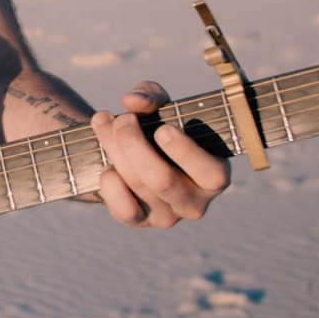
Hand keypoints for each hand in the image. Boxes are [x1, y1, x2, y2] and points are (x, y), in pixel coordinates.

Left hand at [91, 81, 229, 227]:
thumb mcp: (160, 104)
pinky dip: (111, 186)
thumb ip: (151, 95)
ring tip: (104, 123)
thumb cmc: (157, 125)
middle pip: (162, 179)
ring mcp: (168, 216)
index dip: (184, 152)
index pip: (210, 173)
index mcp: (215, 175)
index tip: (162, 129)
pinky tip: (107, 166)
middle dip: (134, 143)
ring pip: (138, 185)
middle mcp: (195, 202)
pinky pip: (124, 211)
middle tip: (123, 119)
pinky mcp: (141, 222)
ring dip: (114, 150)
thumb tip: (133, 101)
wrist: (133, 152)